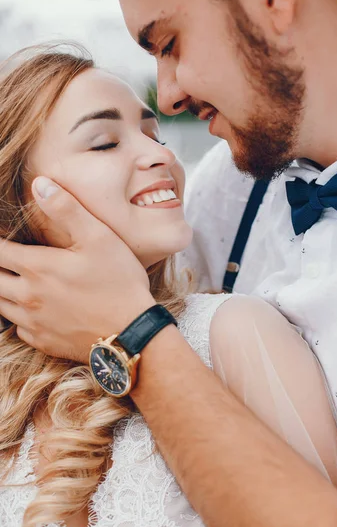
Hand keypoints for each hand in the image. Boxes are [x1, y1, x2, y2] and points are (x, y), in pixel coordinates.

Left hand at [0, 178, 154, 361]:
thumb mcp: (99, 237)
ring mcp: (35, 322)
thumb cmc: (119, 283)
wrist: (133, 333)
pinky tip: (31, 311)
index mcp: (37, 267)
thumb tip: (40, 184)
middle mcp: (28, 296)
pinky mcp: (45, 342)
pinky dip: (18, 318)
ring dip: (2, 291)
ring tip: (11, 282)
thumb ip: (67, 209)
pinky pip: (18, 329)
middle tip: (6, 259)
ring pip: (0, 305)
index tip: (1, 239)